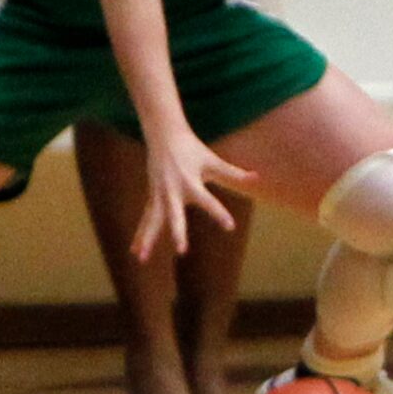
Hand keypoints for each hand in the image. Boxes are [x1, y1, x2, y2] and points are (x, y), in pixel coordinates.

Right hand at [134, 131, 256, 260]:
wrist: (163, 135)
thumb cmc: (191, 149)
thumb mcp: (212, 161)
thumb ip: (233, 173)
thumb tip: (257, 177)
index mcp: (190, 182)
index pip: (207, 201)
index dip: (219, 213)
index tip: (230, 227)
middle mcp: (172, 191)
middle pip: (174, 215)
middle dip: (177, 232)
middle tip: (181, 251)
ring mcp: (159, 195)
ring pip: (152, 221)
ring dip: (147, 239)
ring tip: (140, 258)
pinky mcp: (152, 197)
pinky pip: (146, 219)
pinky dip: (140, 234)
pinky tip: (135, 252)